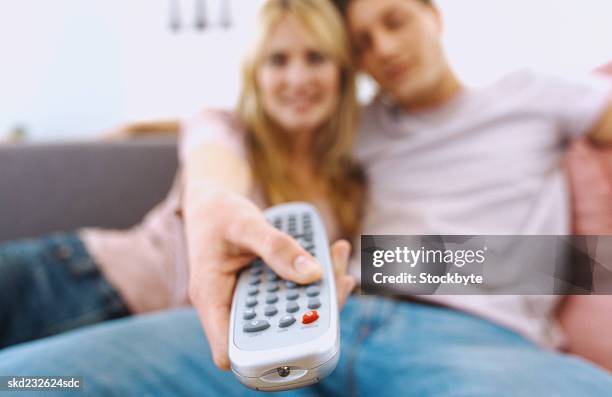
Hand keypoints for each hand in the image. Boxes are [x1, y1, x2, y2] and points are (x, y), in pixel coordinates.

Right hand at [185, 192, 355, 369]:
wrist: (211, 206)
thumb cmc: (218, 215)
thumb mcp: (244, 224)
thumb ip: (275, 248)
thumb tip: (313, 274)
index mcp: (212, 299)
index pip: (229, 351)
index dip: (261, 358)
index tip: (298, 335)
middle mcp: (232, 307)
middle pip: (272, 334)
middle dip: (310, 315)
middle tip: (338, 283)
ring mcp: (251, 301)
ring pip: (290, 313)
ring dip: (320, 293)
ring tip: (339, 259)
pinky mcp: (266, 290)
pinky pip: (293, 293)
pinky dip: (314, 278)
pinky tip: (333, 254)